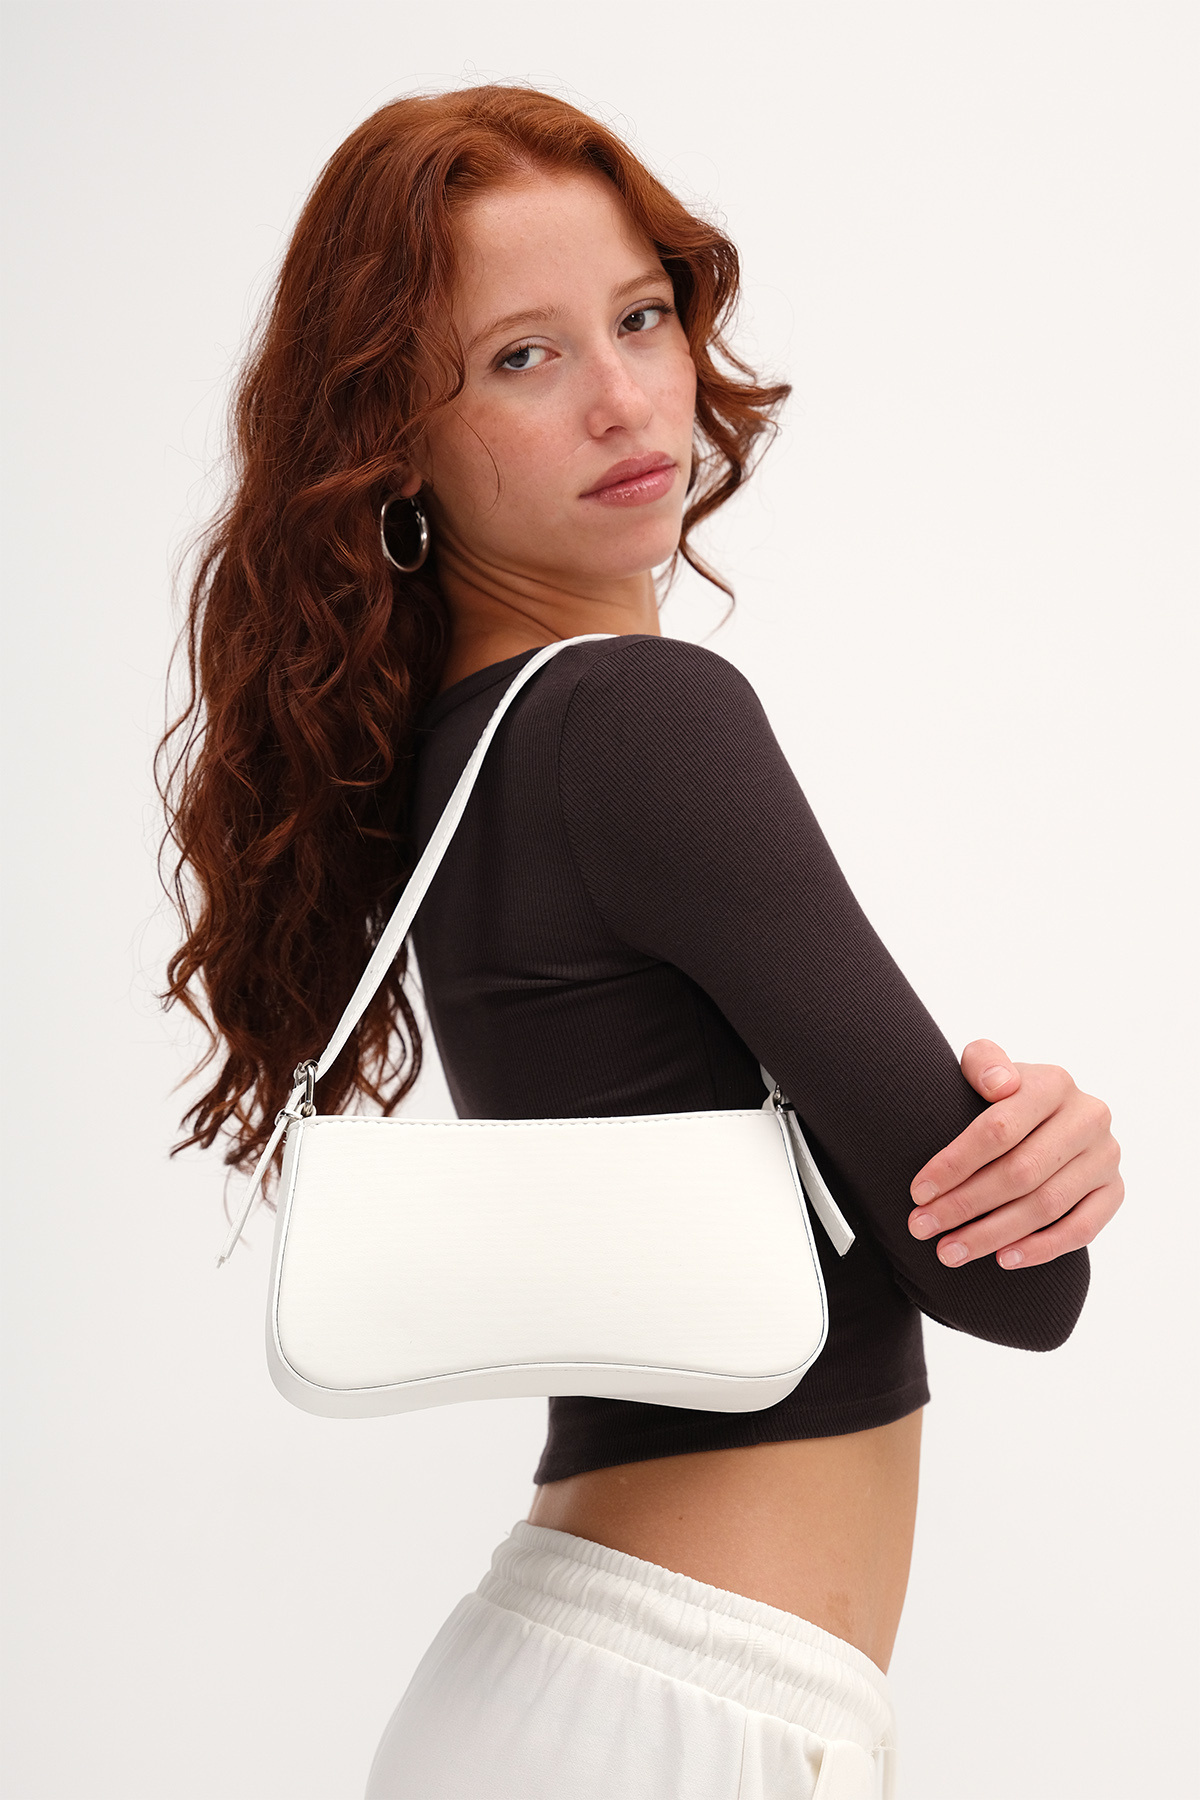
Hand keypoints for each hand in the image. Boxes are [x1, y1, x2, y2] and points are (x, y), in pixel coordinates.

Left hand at [908, 1039, 1123, 1269]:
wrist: (1045, 1115)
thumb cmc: (1003, 1094)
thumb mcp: (987, 1066)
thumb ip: (984, 1062)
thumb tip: (999, 1084)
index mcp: (1053, 1083)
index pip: (999, 1129)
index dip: (955, 1164)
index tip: (918, 1191)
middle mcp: (1088, 1117)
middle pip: (1020, 1173)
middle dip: (964, 1205)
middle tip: (923, 1227)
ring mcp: (1105, 1156)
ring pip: (1047, 1205)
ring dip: (993, 1234)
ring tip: (950, 1252)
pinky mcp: (1114, 1190)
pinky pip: (1083, 1228)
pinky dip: (1043, 1248)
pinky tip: (1003, 1259)